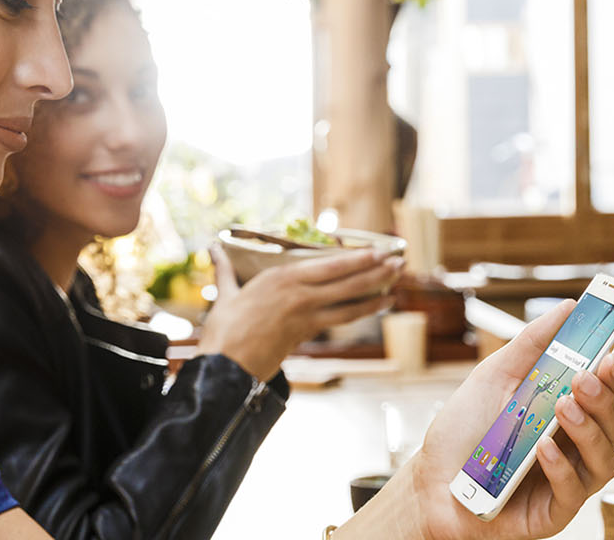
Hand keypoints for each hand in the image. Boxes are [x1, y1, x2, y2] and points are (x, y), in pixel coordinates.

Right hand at [197, 245, 402, 378]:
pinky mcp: (308, 333)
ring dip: (377, 290)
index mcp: (282, 277)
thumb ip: (224, 269)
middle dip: (377, 270)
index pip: (330, 264)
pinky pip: (343, 319)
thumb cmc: (223, 329)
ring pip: (351, 301)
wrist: (227, 365)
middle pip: (347, 280)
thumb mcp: (225, 294)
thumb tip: (213, 247)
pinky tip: (380, 303)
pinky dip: (364, 310)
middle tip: (400, 261)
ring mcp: (307, 315)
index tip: (377, 251)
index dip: (358, 258)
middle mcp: (300, 293)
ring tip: (398, 281)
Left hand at [342, 300, 613, 539]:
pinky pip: (573, 492)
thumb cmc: (463, 432)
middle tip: (583, 378)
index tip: (608, 354)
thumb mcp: (493, 378)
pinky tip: (543, 448)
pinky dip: (561, 467)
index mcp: (565, 415)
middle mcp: (573, 448)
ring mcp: (566, 482)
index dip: (612, 376)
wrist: (428, 482)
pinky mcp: (552, 513)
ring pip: (604, 461)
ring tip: (563, 407)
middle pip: (613, 427)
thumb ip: (531, 344)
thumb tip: (567, 308)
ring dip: (589, 431)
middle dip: (604, 400)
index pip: (604, 395)